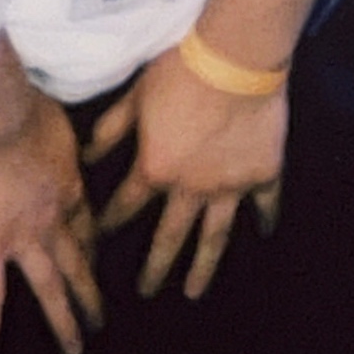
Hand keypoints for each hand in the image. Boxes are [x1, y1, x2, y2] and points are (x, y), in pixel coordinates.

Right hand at [0, 86, 103, 353]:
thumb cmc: (25, 107)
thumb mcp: (55, 119)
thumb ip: (53, 134)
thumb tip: (49, 126)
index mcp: (70, 189)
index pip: (86, 227)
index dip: (93, 248)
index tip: (97, 261)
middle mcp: (54, 221)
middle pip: (78, 265)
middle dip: (91, 295)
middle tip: (102, 322)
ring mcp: (23, 238)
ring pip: (49, 288)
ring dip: (63, 320)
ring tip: (75, 349)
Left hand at [88, 46, 286, 299]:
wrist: (234, 60)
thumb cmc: (178, 73)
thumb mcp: (134, 98)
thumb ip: (111, 131)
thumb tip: (87, 155)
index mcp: (155, 169)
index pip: (126, 205)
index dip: (110, 223)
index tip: (99, 243)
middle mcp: (191, 188)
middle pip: (169, 236)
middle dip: (155, 267)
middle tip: (148, 292)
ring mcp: (229, 186)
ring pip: (214, 236)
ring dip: (203, 267)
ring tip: (194, 291)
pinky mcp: (262, 174)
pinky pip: (264, 204)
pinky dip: (265, 218)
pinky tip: (265, 233)